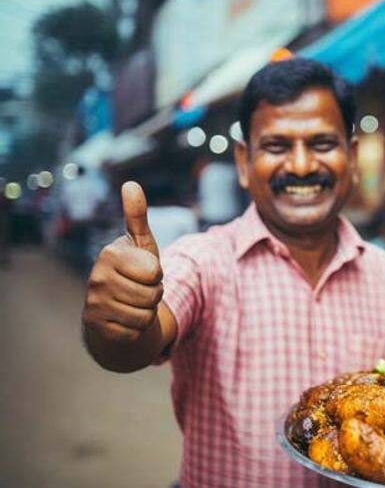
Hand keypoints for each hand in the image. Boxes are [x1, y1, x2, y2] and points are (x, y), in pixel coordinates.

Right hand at [82, 181, 162, 344]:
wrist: (113, 304)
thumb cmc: (133, 268)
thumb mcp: (140, 241)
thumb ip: (137, 215)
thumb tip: (130, 184)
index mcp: (109, 253)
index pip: (155, 271)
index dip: (158, 273)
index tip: (145, 270)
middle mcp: (96, 278)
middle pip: (152, 295)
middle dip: (154, 295)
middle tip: (140, 289)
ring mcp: (92, 304)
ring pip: (144, 316)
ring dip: (147, 312)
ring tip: (134, 302)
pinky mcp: (94, 327)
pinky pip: (134, 333)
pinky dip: (136, 329)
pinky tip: (124, 318)